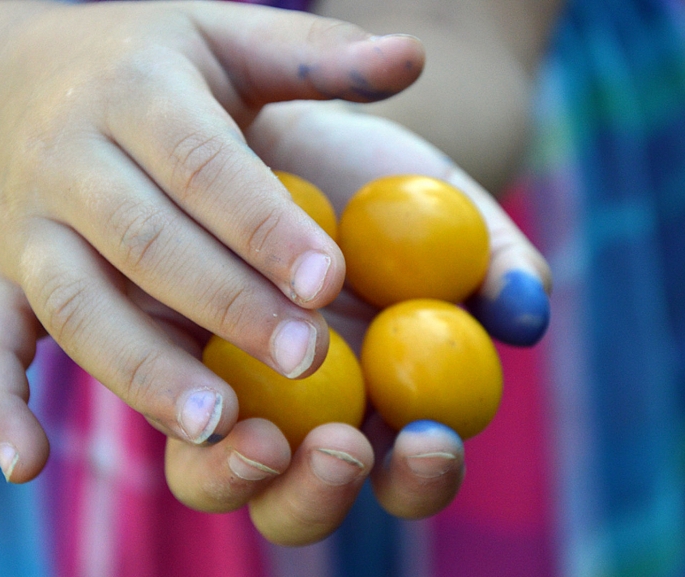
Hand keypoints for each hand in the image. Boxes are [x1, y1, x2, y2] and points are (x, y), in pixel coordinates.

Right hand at [0, 0, 423, 480]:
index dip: (264, 226)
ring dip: (140, 371)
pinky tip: (28, 463)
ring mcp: (26, 230)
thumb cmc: (147, 62)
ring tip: (218, 424)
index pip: (205, 167)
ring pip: (79, 309)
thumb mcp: (226, 35)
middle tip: (309, 362)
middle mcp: (71, 163)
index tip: (329, 281)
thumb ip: (317, 56)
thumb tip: (413, 53)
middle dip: (228, 306)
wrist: (11, 70)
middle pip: (150, 245)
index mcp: (137, 94)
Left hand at [160, 100, 551, 544]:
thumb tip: (528, 314)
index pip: (406, 471)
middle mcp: (300, 418)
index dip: (422, 476)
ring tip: (262, 439)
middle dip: (321, 497)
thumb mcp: (446, 203)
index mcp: (379, 404)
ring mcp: (223, 395)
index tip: (432, 436)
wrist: (278, 122)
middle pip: (300, 506)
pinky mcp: (157, 358)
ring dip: (239, 477)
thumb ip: (495, 260)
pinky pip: (158, 403)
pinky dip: (178, 408)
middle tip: (345, 448)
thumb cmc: (378, 178)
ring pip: (215, 478)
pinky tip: (197, 371)